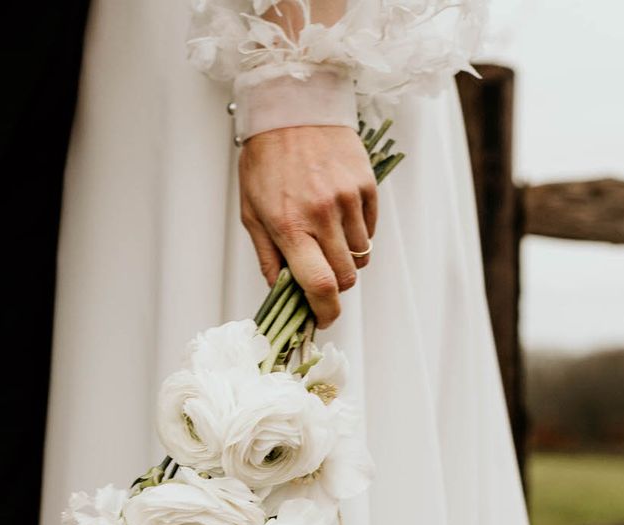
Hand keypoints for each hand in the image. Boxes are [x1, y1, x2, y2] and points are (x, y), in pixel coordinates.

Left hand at [239, 125, 377, 327]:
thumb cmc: (265, 161)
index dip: (325, 312)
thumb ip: (269, 257)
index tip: (323, 319)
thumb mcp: (252, 212)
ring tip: (327, 235)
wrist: (292, 105)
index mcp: (290, 226)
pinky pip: (371, 230)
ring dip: (346, 258)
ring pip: (362, 256)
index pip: (320, 286)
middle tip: (320, 271)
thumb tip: (283, 292)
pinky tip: (338, 214)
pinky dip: (358, 234)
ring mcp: (349, 199)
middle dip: (334, 285)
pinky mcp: (366, 185)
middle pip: (346, 278)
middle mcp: (323, 215)